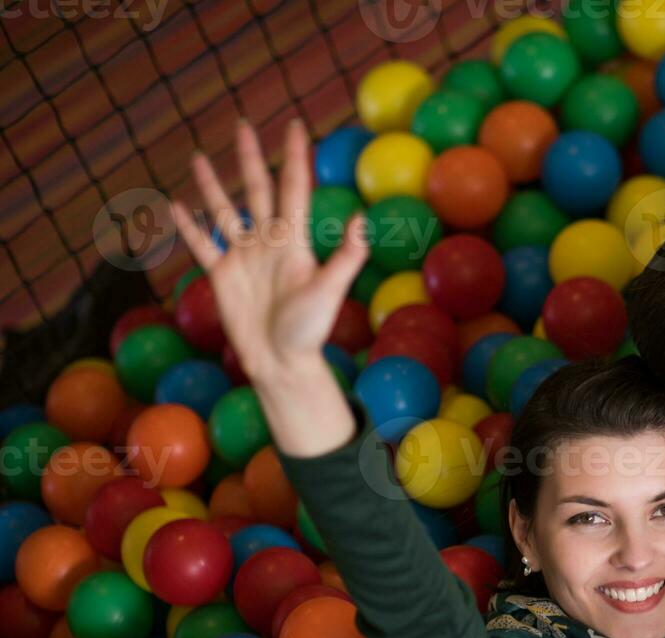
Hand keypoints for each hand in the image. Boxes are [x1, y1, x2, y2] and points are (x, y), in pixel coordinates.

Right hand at [169, 119, 367, 385]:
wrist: (282, 362)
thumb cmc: (310, 330)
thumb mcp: (329, 290)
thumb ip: (346, 256)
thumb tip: (364, 220)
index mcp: (293, 240)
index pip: (293, 188)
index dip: (294, 157)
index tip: (295, 126)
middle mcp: (267, 241)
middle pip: (257, 189)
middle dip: (249, 157)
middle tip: (242, 124)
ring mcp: (243, 256)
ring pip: (224, 210)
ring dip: (212, 184)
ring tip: (197, 155)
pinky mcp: (221, 275)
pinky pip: (202, 244)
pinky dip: (189, 226)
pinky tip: (176, 205)